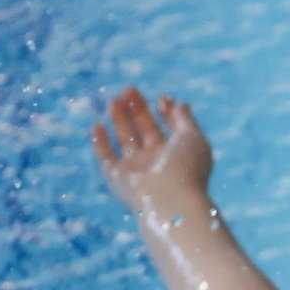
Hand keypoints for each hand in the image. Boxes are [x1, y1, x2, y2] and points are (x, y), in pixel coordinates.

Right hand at [91, 85, 213, 214]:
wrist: (168, 199)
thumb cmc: (185, 167)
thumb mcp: (192, 137)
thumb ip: (184, 119)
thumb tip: (178, 102)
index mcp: (178, 154)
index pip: (170, 129)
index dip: (166, 112)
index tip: (161, 98)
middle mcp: (157, 162)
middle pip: (145, 131)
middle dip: (137, 109)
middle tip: (128, 89)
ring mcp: (136, 170)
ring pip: (125, 140)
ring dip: (118, 119)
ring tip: (113, 99)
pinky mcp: (118, 178)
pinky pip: (106, 158)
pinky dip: (100, 143)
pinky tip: (97, 125)